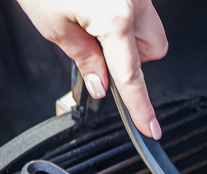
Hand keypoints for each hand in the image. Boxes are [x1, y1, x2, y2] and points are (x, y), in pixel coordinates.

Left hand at [17, 0, 167, 138]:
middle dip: (132, 58)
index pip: (131, 76)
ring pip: (148, 29)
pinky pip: (138, 9)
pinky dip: (121, 16)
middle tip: (99, 50)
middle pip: (153, 50)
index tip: (150, 128)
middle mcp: (134, 1)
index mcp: (115, 17)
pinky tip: (94, 5)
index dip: (140, 107)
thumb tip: (101, 84)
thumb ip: (84, 59)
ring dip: (128, 37)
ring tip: (91, 21)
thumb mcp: (53, 26)